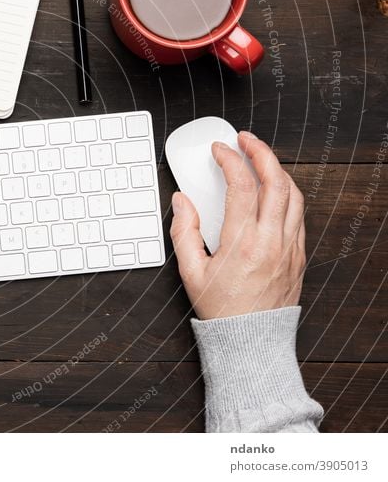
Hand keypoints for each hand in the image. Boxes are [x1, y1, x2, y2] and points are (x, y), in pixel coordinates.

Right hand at [170, 131, 305, 319]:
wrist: (251, 342)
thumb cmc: (222, 310)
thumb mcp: (190, 272)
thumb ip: (184, 231)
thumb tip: (182, 201)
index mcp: (244, 244)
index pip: (242, 186)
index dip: (230, 160)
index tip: (219, 150)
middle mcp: (272, 242)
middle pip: (276, 181)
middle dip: (261, 152)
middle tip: (245, 140)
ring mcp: (290, 248)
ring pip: (294, 194)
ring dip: (277, 170)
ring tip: (260, 159)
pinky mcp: (299, 255)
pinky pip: (299, 214)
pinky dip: (287, 193)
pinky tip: (272, 190)